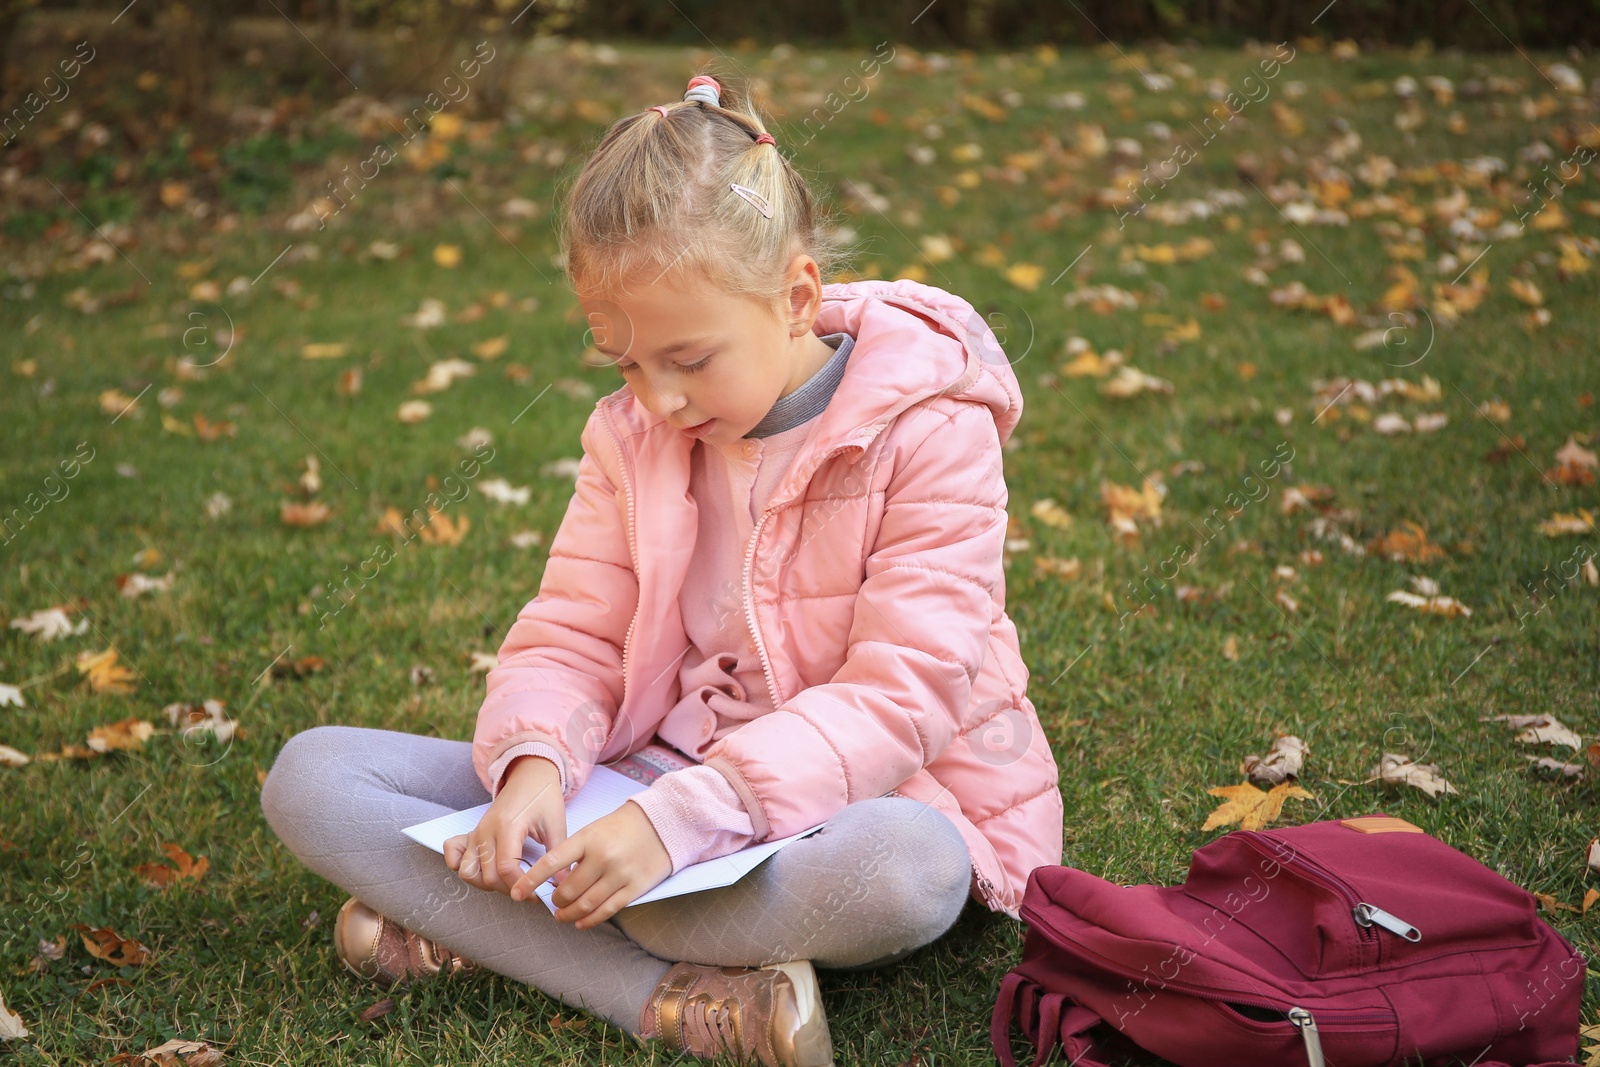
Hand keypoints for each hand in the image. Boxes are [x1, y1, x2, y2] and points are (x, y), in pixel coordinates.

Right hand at [445, 755, 566, 896]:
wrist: (530, 774)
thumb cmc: (543, 796)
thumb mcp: (556, 823)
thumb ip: (557, 854)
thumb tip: (562, 883)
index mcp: (508, 826)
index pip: (506, 868)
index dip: (521, 886)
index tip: (536, 894)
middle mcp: (486, 830)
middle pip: (487, 875)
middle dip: (508, 889)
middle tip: (527, 890)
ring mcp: (476, 832)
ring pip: (467, 871)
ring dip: (485, 883)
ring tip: (507, 881)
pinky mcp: (471, 832)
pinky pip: (453, 854)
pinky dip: (461, 866)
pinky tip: (482, 869)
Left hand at [509, 799, 671, 928]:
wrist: (663, 822)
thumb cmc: (623, 826)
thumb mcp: (594, 830)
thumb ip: (575, 854)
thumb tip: (556, 882)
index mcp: (588, 838)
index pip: (552, 862)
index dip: (531, 880)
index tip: (516, 893)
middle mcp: (602, 857)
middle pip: (568, 890)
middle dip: (555, 900)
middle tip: (553, 902)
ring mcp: (619, 874)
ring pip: (585, 904)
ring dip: (568, 914)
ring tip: (562, 914)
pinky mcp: (635, 888)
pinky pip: (606, 911)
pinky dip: (589, 920)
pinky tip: (580, 922)